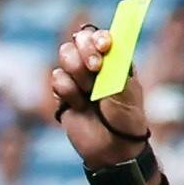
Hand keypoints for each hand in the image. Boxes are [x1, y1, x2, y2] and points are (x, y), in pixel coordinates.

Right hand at [42, 19, 151, 166]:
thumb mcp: (126, 92)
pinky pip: (57, 78)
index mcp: (115, 59)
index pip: (101, 35)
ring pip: (65, 55)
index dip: (99, 37)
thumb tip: (105, 47)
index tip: (104, 48)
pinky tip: (79, 106)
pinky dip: (68, 91)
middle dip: (85, 51)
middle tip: (95, 69)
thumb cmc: (125, 119)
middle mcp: (95, 63)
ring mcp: (78, 77)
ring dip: (77, 72)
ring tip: (89, 93)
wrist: (111, 149)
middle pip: (79, 39)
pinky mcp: (63, 93)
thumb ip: (115, 68)